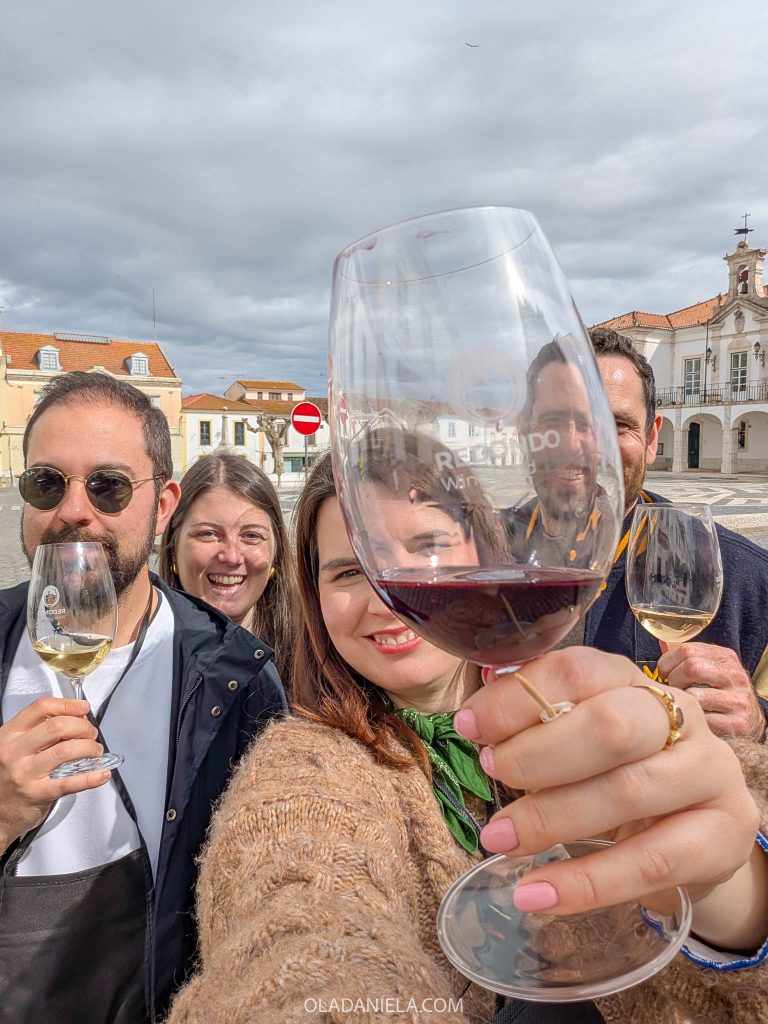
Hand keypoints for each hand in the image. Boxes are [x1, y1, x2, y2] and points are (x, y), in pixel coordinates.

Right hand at [0, 697, 110, 853]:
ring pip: (66, 750)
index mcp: (9, 735)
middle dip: (82, 726)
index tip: (83, 707)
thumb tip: (76, 720)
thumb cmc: (6, 777)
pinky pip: (70, 782)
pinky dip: (91, 777)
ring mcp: (25, 773)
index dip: (67, 705)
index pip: (40, 708)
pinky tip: (101, 774)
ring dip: (89, 747)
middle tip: (91, 732)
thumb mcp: (13, 747)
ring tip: (95, 751)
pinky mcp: (37, 794)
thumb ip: (38, 732)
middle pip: (57, 726)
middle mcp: (14, 751)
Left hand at [455, 649, 762, 947]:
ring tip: (498, 840)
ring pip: (626, 792)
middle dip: (536, 755)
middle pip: (609, 726)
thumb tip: (475, 722)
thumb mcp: (581, 743)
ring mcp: (709, 771)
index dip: (518, 698)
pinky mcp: (725, 833)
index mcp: (634, 682)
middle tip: (492, 774)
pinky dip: (585, 883)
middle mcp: (680, 716)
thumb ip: (538, 726)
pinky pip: (649, 862)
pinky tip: (535, 895)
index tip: (469, 728)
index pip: (577, 671)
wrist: (696, 836)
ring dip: (550, 819)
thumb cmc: (619, 776)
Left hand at [657, 641, 765, 741]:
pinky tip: (698, 718)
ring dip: (684, 702)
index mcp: (725, 657)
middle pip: (692, 667)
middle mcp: (735, 676)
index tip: (665, 672)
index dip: (668, 662)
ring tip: (687, 704)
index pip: (687, 650)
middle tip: (675, 689)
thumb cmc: (721, 691)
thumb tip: (662, 645)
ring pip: (695, 696)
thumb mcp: (710, 668)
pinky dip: (695, 720)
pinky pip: (703, 720)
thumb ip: (687, 657)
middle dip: (674, 680)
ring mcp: (738, 700)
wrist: (750, 719)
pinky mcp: (738, 723)